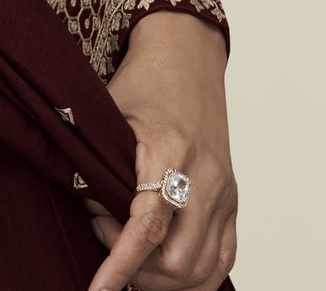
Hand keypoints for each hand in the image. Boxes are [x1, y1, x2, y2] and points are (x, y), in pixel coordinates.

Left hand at [81, 12, 237, 290]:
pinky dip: (192, 278)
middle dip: (136, 270)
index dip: (120, 264)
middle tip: (103, 232)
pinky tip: (160, 268)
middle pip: (178, 263)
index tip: (97, 290)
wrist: (186, 59)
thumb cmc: (143, 83)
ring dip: (162, 280)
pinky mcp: (233, 204)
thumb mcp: (108, 113)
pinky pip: (222, 262)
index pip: (147, 227)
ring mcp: (225, 195)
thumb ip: (97, 165)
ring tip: (128, 253)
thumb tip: (92, 214)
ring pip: (203, 272)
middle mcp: (206, 180)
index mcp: (171, 152)